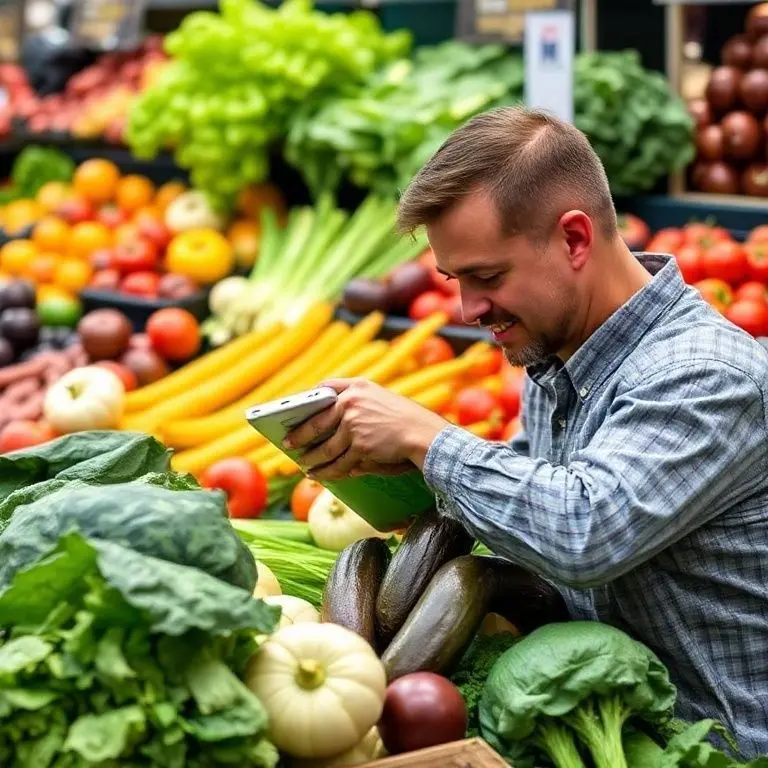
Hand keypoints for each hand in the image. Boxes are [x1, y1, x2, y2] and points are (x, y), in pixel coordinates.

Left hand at [284, 378, 448, 480]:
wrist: (428, 436)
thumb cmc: (407, 421)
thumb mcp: (383, 401)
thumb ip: (357, 408)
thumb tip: (327, 431)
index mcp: (359, 386)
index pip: (325, 388)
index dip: (308, 400)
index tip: (297, 411)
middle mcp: (353, 402)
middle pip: (316, 421)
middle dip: (299, 435)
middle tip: (288, 443)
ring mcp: (355, 424)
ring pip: (325, 447)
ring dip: (311, 459)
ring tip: (304, 465)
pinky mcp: (360, 446)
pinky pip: (338, 464)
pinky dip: (326, 472)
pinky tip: (318, 475)